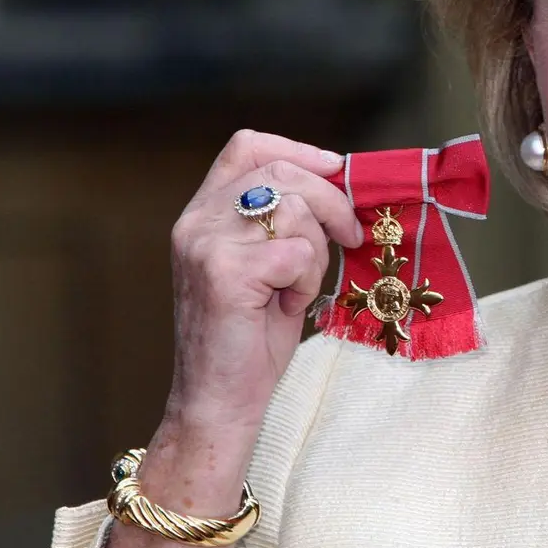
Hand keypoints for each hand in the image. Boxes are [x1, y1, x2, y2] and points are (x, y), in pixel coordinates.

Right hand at [164, 130, 360, 426]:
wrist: (219, 400)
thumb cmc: (250, 335)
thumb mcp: (266, 263)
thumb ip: (283, 220)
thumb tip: (340, 183)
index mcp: (203, 213)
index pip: (246, 147)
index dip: (298, 150)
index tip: (336, 168)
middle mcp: (197, 221)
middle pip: (283, 173)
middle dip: (332, 202)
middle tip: (350, 236)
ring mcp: (207, 245)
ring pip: (296, 211)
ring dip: (315, 253)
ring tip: (295, 289)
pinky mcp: (226, 273)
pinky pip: (297, 253)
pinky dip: (306, 282)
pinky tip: (287, 307)